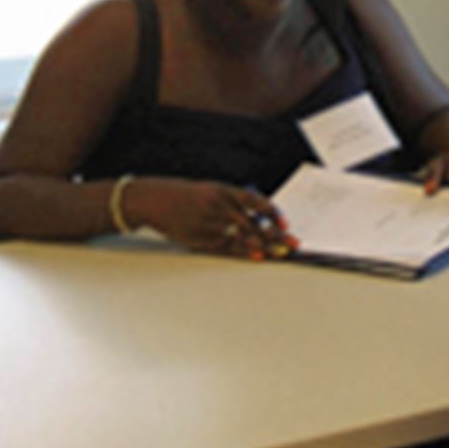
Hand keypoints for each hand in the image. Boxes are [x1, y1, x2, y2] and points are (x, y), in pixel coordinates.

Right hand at [128, 178, 296, 259]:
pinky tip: (257, 257)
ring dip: (264, 246)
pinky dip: (243, 252)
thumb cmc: (187, 196)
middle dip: (275, 235)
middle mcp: (219, 206)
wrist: (155, 200)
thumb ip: (234, 202)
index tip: (285, 223)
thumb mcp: (211, 190)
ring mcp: (210, 223)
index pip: (255, 201)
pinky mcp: (201, 238)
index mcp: (223, 190)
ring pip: (242, 236)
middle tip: (293, 244)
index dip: (272, 213)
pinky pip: (226, 247)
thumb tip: (260, 217)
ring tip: (280, 253)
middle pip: (253, 223)